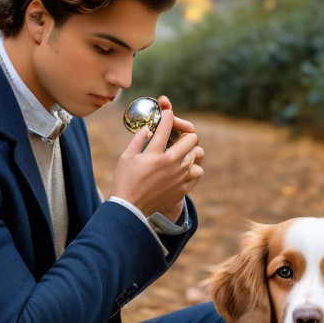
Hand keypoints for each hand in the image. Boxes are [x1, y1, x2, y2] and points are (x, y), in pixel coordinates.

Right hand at [109, 95, 204, 218]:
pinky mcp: (184, 188)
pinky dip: (192, 168)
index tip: (167, 114)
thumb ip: (139, 139)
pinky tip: (183, 169)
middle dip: (184, 134)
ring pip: (197, 155)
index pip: (167, 125)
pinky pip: (197, 172)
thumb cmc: (125, 180)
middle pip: (191, 138)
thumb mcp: (127, 156)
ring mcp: (180, 176)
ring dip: (189, 152)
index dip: (168, 115)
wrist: (131, 208)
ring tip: (180, 156)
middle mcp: (171, 163)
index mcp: (155, 153)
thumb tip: (149, 129)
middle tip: (177, 137)